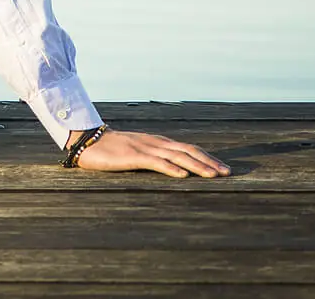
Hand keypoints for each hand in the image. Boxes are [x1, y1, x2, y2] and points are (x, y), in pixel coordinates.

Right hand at [72, 129, 229, 177]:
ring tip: (213, 175)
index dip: (206, 157)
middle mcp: (155, 143)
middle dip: (209, 161)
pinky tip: (182, 175)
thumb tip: (172, 168)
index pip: (188, 148)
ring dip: (197, 166)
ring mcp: (145, 148)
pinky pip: (156, 162)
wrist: (87, 140)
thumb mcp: (136, 152)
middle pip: (188, 150)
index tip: (222, 168)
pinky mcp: (133, 156)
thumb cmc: (111, 149)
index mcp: (157, 142)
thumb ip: (153, 157)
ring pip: (177, 156)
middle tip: (227, 173)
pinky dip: (171, 168)